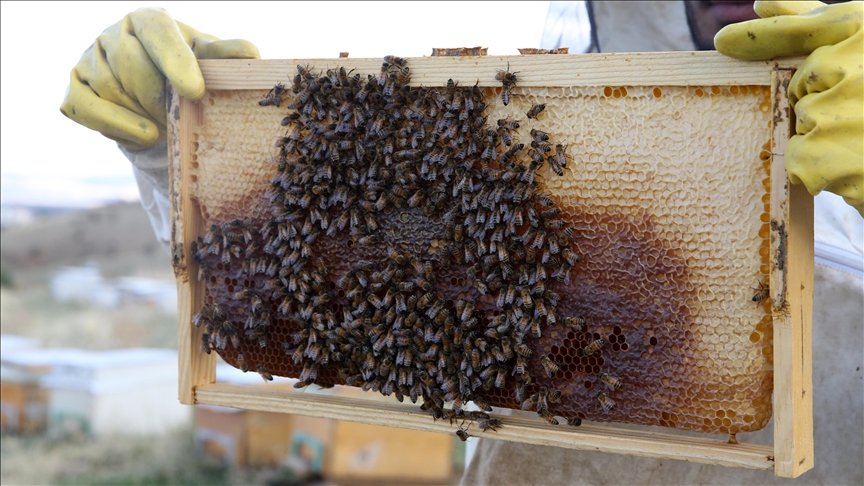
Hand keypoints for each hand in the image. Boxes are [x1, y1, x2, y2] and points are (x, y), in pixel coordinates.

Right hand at [60, 8, 258, 150]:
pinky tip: (145, 136)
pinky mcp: (76, 88)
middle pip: (133, 66)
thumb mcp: (209, 63)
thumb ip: (227, 57)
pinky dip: (118, 127)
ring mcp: (90, 59)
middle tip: (180, 118)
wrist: (158, 98)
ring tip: (167, 125)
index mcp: (149, 21)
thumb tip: (252, 54)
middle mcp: (114, 34)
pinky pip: (87, 110)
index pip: (158, 32)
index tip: (196, 92)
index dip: (176, 62)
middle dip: (160, 100)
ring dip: (144, 116)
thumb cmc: (189, 74)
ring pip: (113, 91)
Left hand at [715, 1, 863, 216]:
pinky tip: (859, 167)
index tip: (723, 42)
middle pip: (801, 86)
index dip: (760, 36)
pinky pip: (799, 157)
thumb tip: (761, 2)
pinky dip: (823, 169)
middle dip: (825, 102)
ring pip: (801, 122)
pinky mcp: (827, 156)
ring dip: (827, 137)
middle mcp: (854, 64)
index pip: (804, 27)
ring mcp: (842, 111)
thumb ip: (815, 25)